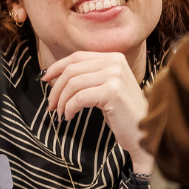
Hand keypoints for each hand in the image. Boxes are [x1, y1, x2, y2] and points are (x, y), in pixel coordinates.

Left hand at [42, 51, 154, 175]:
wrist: (144, 131)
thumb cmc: (122, 112)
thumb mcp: (105, 87)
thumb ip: (87, 77)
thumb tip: (54, 76)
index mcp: (113, 57)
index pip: (76, 57)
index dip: (57, 68)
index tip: (45, 80)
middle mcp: (115, 62)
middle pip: (72, 70)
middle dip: (56, 89)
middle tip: (51, 105)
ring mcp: (114, 75)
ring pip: (73, 84)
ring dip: (61, 101)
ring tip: (61, 114)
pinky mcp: (111, 92)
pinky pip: (79, 98)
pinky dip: (69, 108)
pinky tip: (69, 117)